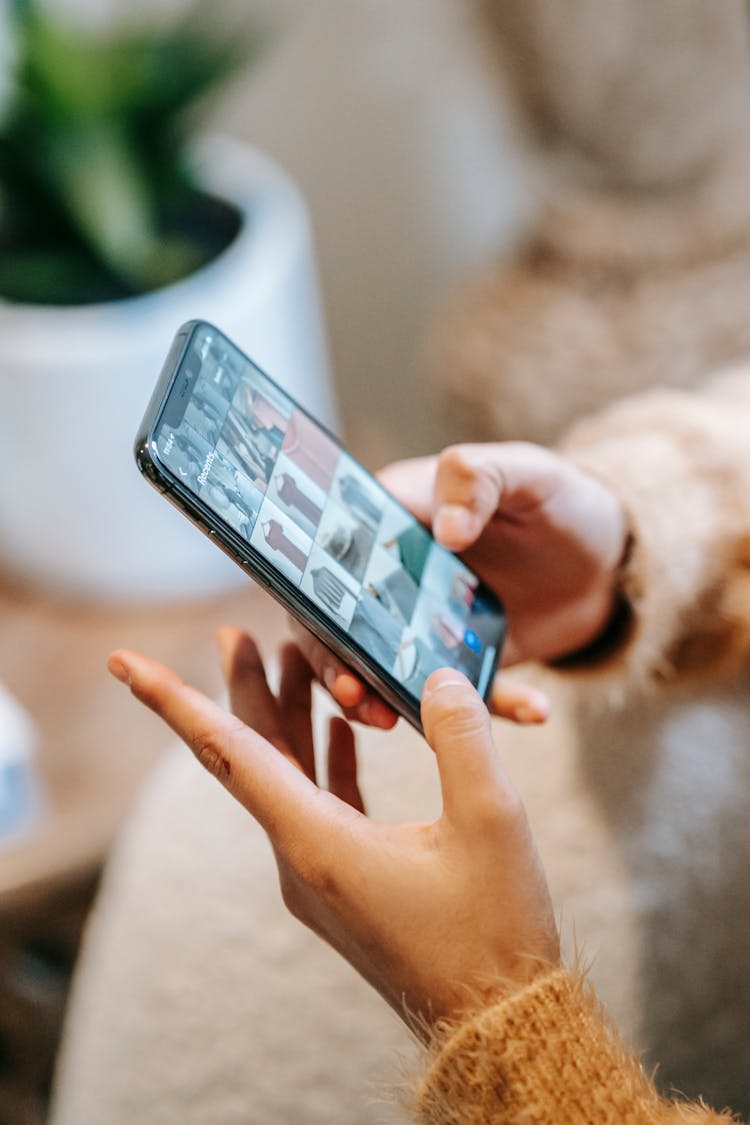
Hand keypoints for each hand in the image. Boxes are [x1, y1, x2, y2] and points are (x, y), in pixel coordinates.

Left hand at [108, 630, 559, 1031]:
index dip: (174, 701)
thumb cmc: (492, 931)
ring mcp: (318, 874)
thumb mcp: (491, 822)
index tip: (126, 665)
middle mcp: (300, 858)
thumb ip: (461, 737)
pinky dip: (321, 760)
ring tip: (290, 660)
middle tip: (234, 633)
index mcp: (316, 842)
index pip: (229, 753)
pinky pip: (316, 806)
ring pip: (286, 778)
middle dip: (241, 689)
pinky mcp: (342, 883)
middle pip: (252, 756)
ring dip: (287, 718)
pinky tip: (337, 729)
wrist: (498, 1025)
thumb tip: (437, 677)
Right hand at [290, 441, 626, 725]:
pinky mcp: (466, 666)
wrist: (609, 557)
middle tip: (354, 694)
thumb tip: (448, 530)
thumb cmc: (556, 498)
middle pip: (340, 626)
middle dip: (335, 665)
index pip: (327, 558)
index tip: (319, 627)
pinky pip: (466, 697)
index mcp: (391, 521)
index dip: (311, 594)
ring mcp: (427, 629)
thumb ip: (479, 478)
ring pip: (386, 672)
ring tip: (397, 721)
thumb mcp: (525, 471)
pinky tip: (533, 710)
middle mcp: (396, 580)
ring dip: (385, 699)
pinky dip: (493, 709)